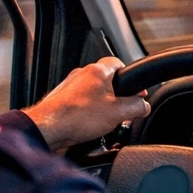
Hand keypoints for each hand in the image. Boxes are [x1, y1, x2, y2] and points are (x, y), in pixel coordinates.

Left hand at [22, 57, 150, 152]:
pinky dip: (88, 112)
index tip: (137, 90)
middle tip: (122, 110)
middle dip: (117, 95)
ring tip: (104, 121)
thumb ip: (137, 107)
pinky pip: (81, 103)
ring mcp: (69, 87)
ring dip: (102, 105)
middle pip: (107, 80)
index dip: (131, 77)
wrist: (48, 129)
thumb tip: (144, 106)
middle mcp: (82, 75)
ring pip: (93, 92)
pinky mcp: (61, 100)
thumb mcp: (119, 113)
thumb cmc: (77, 117)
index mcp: (97, 71)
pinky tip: (89, 126)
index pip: (119, 63)